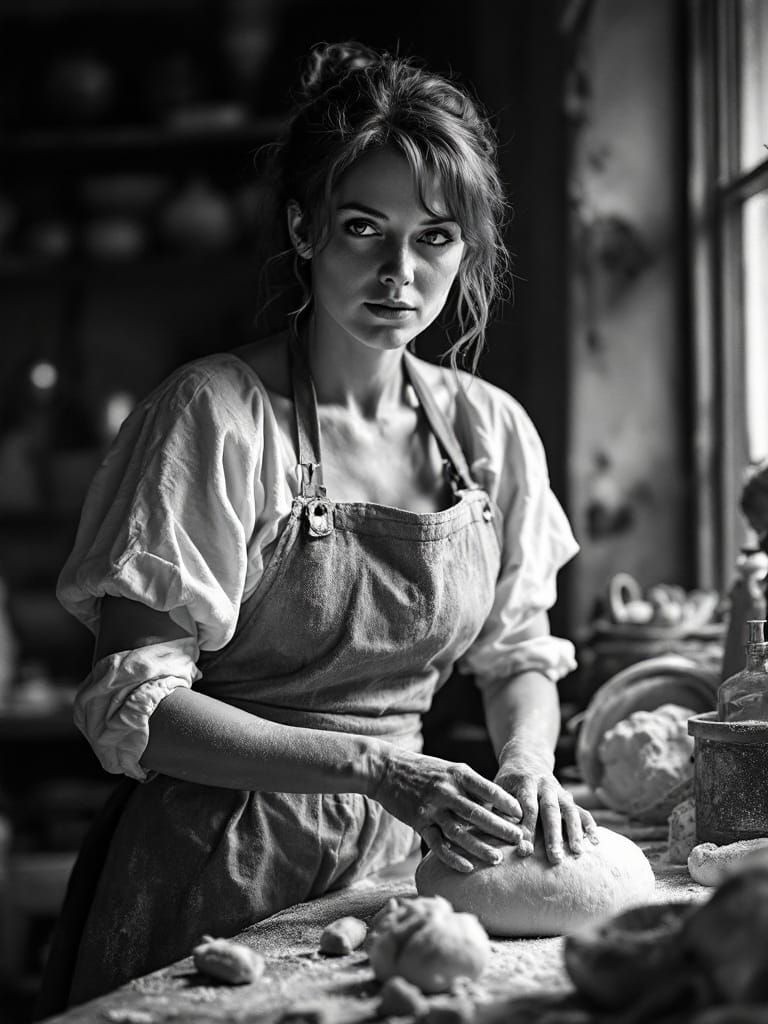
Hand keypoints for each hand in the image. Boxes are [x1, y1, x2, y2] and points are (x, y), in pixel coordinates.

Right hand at [371, 747, 524, 872]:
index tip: (522, 815)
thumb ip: (471, 785)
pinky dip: (453, 858)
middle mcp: (446, 791)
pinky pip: (438, 844)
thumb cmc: (423, 769)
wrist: (386, 769)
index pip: (488, 788)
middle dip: (500, 828)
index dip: (506, 802)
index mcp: (458, 774)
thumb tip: (497, 803)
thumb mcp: (450, 769)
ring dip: (480, 847)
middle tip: (519, 840)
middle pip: (477, 813)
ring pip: (459, 831)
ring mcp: (431, 808)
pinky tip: (468, 868)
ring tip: (498, 859)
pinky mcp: (418, 822)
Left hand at [494, 754, 598, 864]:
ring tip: (578, 852)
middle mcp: (544, 785)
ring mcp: (559, 791)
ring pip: (570, 810)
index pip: (527, 806)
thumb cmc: (507, 784)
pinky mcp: (569, 798)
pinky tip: (595, 841)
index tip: (525, 848)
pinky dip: (589, 825)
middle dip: (554, 834)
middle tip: (555, 857)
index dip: (527, 826)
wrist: (526, 760)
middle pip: (551, 809)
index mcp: (524, 783)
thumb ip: (499, 810)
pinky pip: (582, 810)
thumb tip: (499, 835)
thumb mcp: (498, 790)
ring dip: (575, 831)